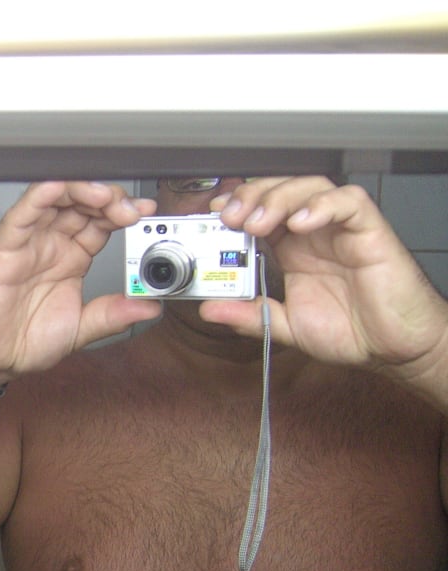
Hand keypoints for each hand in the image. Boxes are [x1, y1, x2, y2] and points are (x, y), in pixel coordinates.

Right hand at [0, 181, 161, 383]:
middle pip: (82, 204)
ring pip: (55, 199)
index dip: (123, 213)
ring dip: (82, 191)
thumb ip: (113, 314)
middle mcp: (51, 245)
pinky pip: (22, 214)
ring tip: (106, 198)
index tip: (146, 213)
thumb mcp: (81, 330)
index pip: (101, 223)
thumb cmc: (22, 341)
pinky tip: (59, 187)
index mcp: (71, 259)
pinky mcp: (5, 247)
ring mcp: (29, 243)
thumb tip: (149, 306)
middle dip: (109, 199)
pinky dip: (40, 196)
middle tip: (130, 209)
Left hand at [202, 177, 447, 379]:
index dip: (236, 208)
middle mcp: (314, 233)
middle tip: (230, 218)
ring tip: (258, 222)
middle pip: (279, 191)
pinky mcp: (370, 231)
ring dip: (278, 198)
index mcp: (291, 250)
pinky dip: (322, 205)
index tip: (213, 218)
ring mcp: (341, 229)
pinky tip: (301, 223)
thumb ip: (249, 317)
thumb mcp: (286, 327)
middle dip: (250, 197)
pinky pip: (348, 202)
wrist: (395, 348)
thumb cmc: (351, 331)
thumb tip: (210, 310)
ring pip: (309, 187)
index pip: (258, 212)